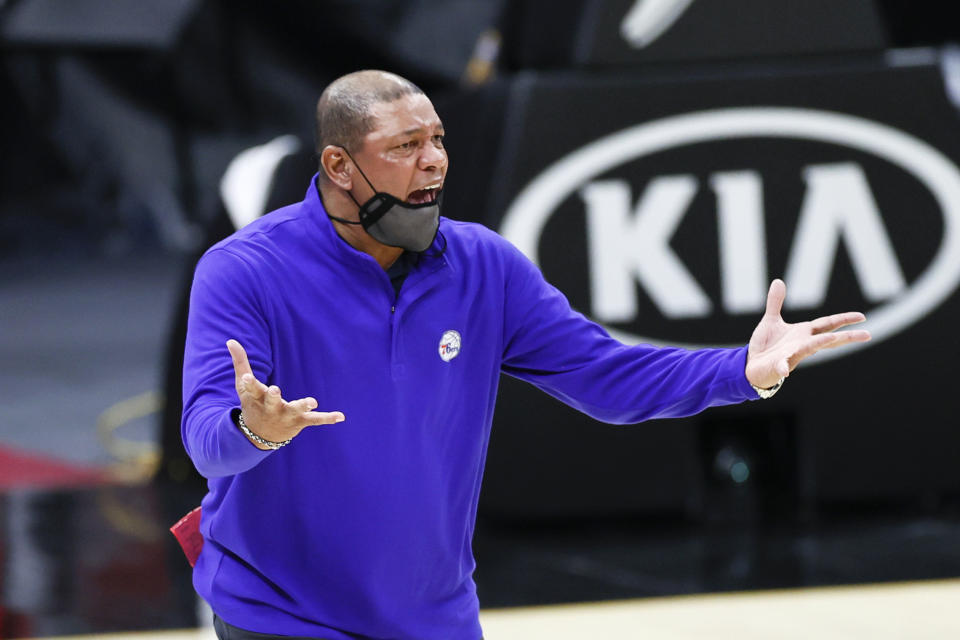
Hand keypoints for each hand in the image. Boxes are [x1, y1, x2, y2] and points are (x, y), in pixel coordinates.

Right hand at [226, 339, 343, 449]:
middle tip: (274, 390)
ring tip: (313, 401)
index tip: (246, 378)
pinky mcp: (299, 421)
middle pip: (271, 400)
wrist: (259, 435)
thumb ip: (240, 362)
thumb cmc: (252, 403)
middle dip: (273, 396)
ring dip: (303, 405)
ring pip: (295, 410)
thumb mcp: (244, 385)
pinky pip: (314, 420)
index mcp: (257, 397)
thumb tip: (230, 340)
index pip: (251, 388)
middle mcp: (271, 407)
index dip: (249, 383)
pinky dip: (327, 418)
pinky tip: (341, 416)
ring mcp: (286, 415)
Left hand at [745, 280, 870, 388]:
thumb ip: (776, 302)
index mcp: (804, 333)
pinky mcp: (778, 364)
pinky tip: (785, 372)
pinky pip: (782, 366)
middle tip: (867, 335)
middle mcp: (803, 344)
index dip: (844, 319)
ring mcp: (792, 355)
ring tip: (832, 339)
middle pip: (828, 339)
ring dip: (820, 344)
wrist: (752, 365)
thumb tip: (778, 281)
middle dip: (847, 336)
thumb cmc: (766, 345)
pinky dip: (783, 368)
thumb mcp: (771, 320)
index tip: (862, 317)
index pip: (828, 324)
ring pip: (809, 349)